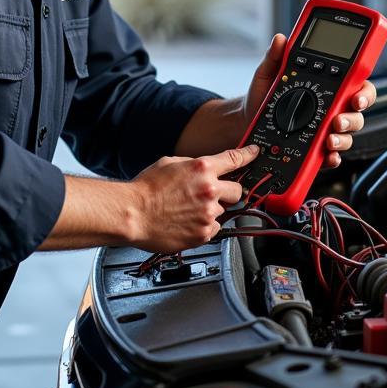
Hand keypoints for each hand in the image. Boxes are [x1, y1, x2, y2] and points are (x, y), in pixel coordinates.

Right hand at [128, 144, 259, 252]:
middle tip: (212, 194)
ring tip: (188, 210)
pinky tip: (187, 222)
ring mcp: (208, 213)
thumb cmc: (146, 189)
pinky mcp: (204, 233)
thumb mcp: (170, 163)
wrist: (132, 214)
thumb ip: (194, 165)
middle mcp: (209, 190)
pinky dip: (204, 226)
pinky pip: (214, 228)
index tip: (254, 154)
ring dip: (211, 210)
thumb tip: (205, 169)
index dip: (248, 156)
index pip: (235, 159)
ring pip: (223, 211)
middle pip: (238, 190)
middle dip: (229, 191)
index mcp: (202, 168)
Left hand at [244, 33, 377, 170]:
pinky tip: (326, 155)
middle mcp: (330, 109)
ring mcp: (324, 130)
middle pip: (356, 114)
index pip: (356, 87)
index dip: (364, 93)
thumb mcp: (268, 73)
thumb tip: (280, 40)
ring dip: (342, 138)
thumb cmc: (262, 95)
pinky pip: (331, 155)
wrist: (246, 119)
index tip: (356, 98)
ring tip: (329, 139)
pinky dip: (332, 157)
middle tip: (337, 121)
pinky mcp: (315, 149)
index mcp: (325, 87)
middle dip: (352, 119)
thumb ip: (276, 57)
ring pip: (347, 135)